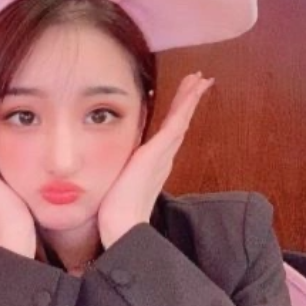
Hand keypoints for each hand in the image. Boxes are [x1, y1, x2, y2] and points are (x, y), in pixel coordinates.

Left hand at [98, 72, 213, 247]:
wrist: (121, 226)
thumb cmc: (115, 212)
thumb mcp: (115, 183)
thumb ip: (117, 172)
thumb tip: (104, 167)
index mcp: (153, 165)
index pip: (168, 134)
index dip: (177, 116)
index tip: (183, 100)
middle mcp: (162, 158)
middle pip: (180, 123)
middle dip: (189, 102)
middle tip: (200, 81)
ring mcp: (162, 154)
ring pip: (181, 119)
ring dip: (190, 98)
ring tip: (200, 80)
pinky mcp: (158, 152)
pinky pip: (176, 122)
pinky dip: (186, 104)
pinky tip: (193, 89)